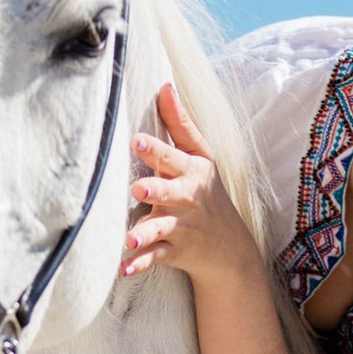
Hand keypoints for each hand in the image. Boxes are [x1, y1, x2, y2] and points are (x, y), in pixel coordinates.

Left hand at [121, 83, 261, 288]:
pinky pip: (156, 258)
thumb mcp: (201, 157)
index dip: (155, 149)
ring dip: (145, 232)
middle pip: (170, 192)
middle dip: (156, 190)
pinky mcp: (173, 251)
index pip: (173, 157)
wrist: (229, 248)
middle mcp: (187, 198)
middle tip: (138, 187)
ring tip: (129, 238)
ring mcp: (180, 226)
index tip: (136, 140)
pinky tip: (123, 269)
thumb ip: (179, 124)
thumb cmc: (206, 191)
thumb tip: (165, 85)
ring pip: (160, 228)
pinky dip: (140, 264)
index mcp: (192, 172)